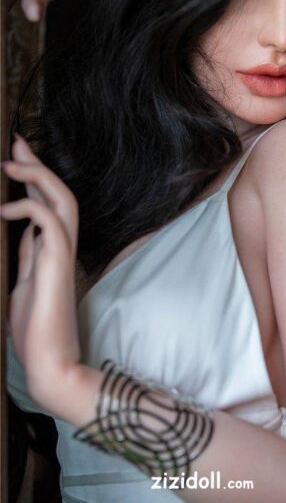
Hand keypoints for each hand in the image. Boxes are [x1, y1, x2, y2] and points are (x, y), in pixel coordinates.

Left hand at [1, 134, 79, 411]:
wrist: (49, 360)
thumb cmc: (35, 329)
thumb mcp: (24, 282)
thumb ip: (28, 254)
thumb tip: (24, 230)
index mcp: (52, 249)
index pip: (47, 203)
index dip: (33, 178)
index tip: (16, 156)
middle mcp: (61, 245)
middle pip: (58, 192)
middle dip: (36, 165)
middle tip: (16, 142)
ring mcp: (62, 253)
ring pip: (61, 200)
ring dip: (38, 177)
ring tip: (12, 161)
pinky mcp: (58, 263)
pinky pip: (49, 223)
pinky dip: (28, 209)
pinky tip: (6, 210)